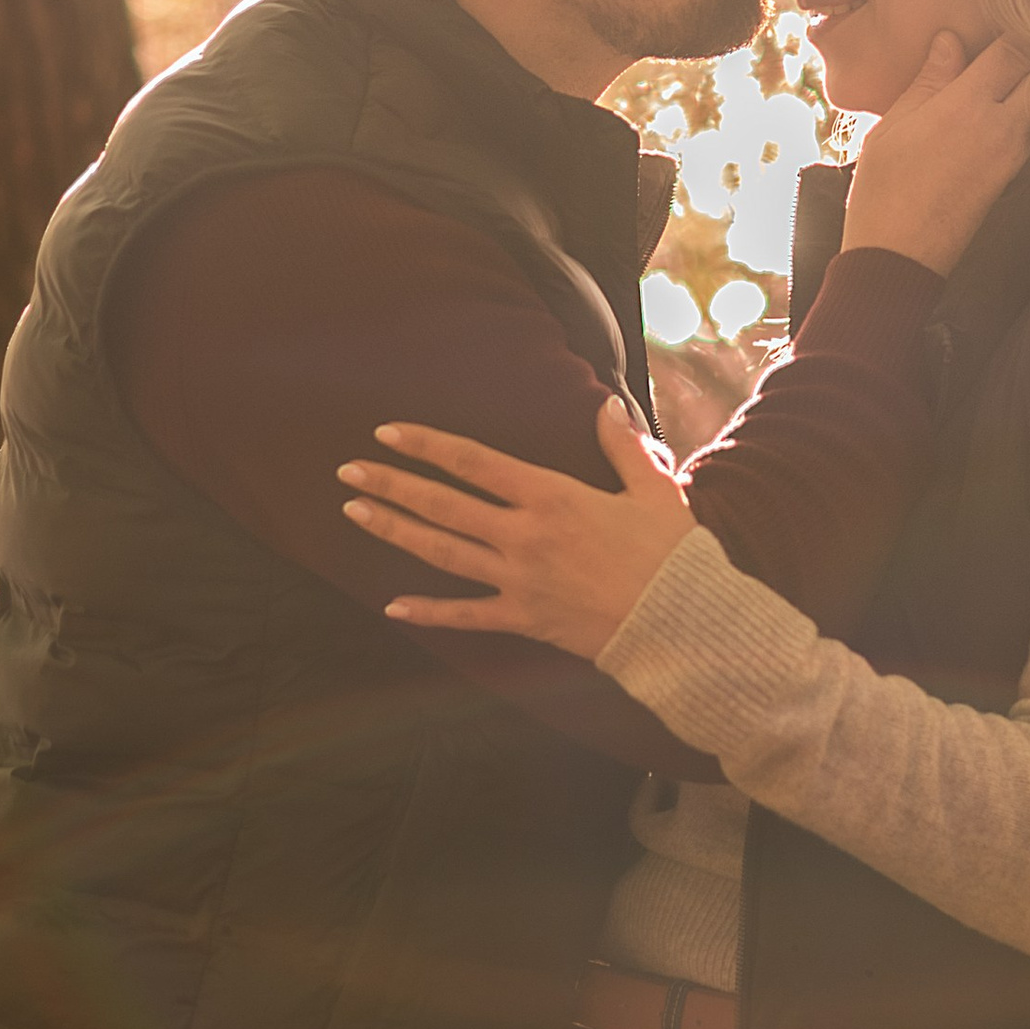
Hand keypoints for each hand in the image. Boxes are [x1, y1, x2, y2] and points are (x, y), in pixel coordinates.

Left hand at [338, 396, 692, 658]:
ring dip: (395, 532)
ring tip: (355, 514)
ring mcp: (519, 580)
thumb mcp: (653, 488)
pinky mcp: (524, 620)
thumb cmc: (671, 554)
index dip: (427, 445)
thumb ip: (623, 446)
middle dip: (392, 485)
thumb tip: (607, 404)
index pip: (474, 463)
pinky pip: (466, 616)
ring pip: (442, 552)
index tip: (389, 431)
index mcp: (551, 496)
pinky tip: (392, 606)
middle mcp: (525, 536)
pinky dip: (428, 612)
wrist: (681, 624)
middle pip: (443, 505)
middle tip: (348, 471)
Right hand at [839, 29, 1029, 274]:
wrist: (898, 257)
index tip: (1009, 10)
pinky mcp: (1011, 178)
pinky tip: (1010, 103)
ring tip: (1018, 63)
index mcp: (970, 106)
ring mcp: (1012, 156)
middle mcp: (1002, 128)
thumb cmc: (884, 188)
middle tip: (1023, 33)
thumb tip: (951, 40)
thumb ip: (930, 79)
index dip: (1018, 27)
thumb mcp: (895, 124)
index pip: (1015, 51)